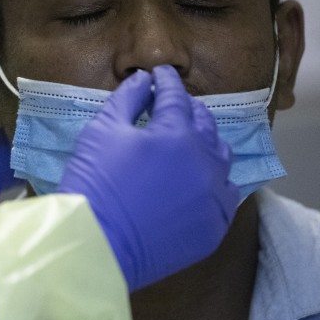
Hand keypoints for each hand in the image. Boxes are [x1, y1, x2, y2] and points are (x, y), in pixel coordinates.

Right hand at [57, 66, 236, 290]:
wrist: (97, 244)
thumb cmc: (94, 183)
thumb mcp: (102, 132)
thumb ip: (127, 100)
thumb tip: (145, 81)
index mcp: (178, 133)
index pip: (176, 97)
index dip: (166, 82)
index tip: (160, 75)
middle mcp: (206, 160)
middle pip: (205, 124)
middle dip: (188, 110)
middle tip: (173, 107)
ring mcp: (214, 196)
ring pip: (221, 158)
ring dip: (206, 143)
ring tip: (189, 142)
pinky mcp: (214, 226)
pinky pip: (225, 195)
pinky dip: (214, 181)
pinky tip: (198, 181)